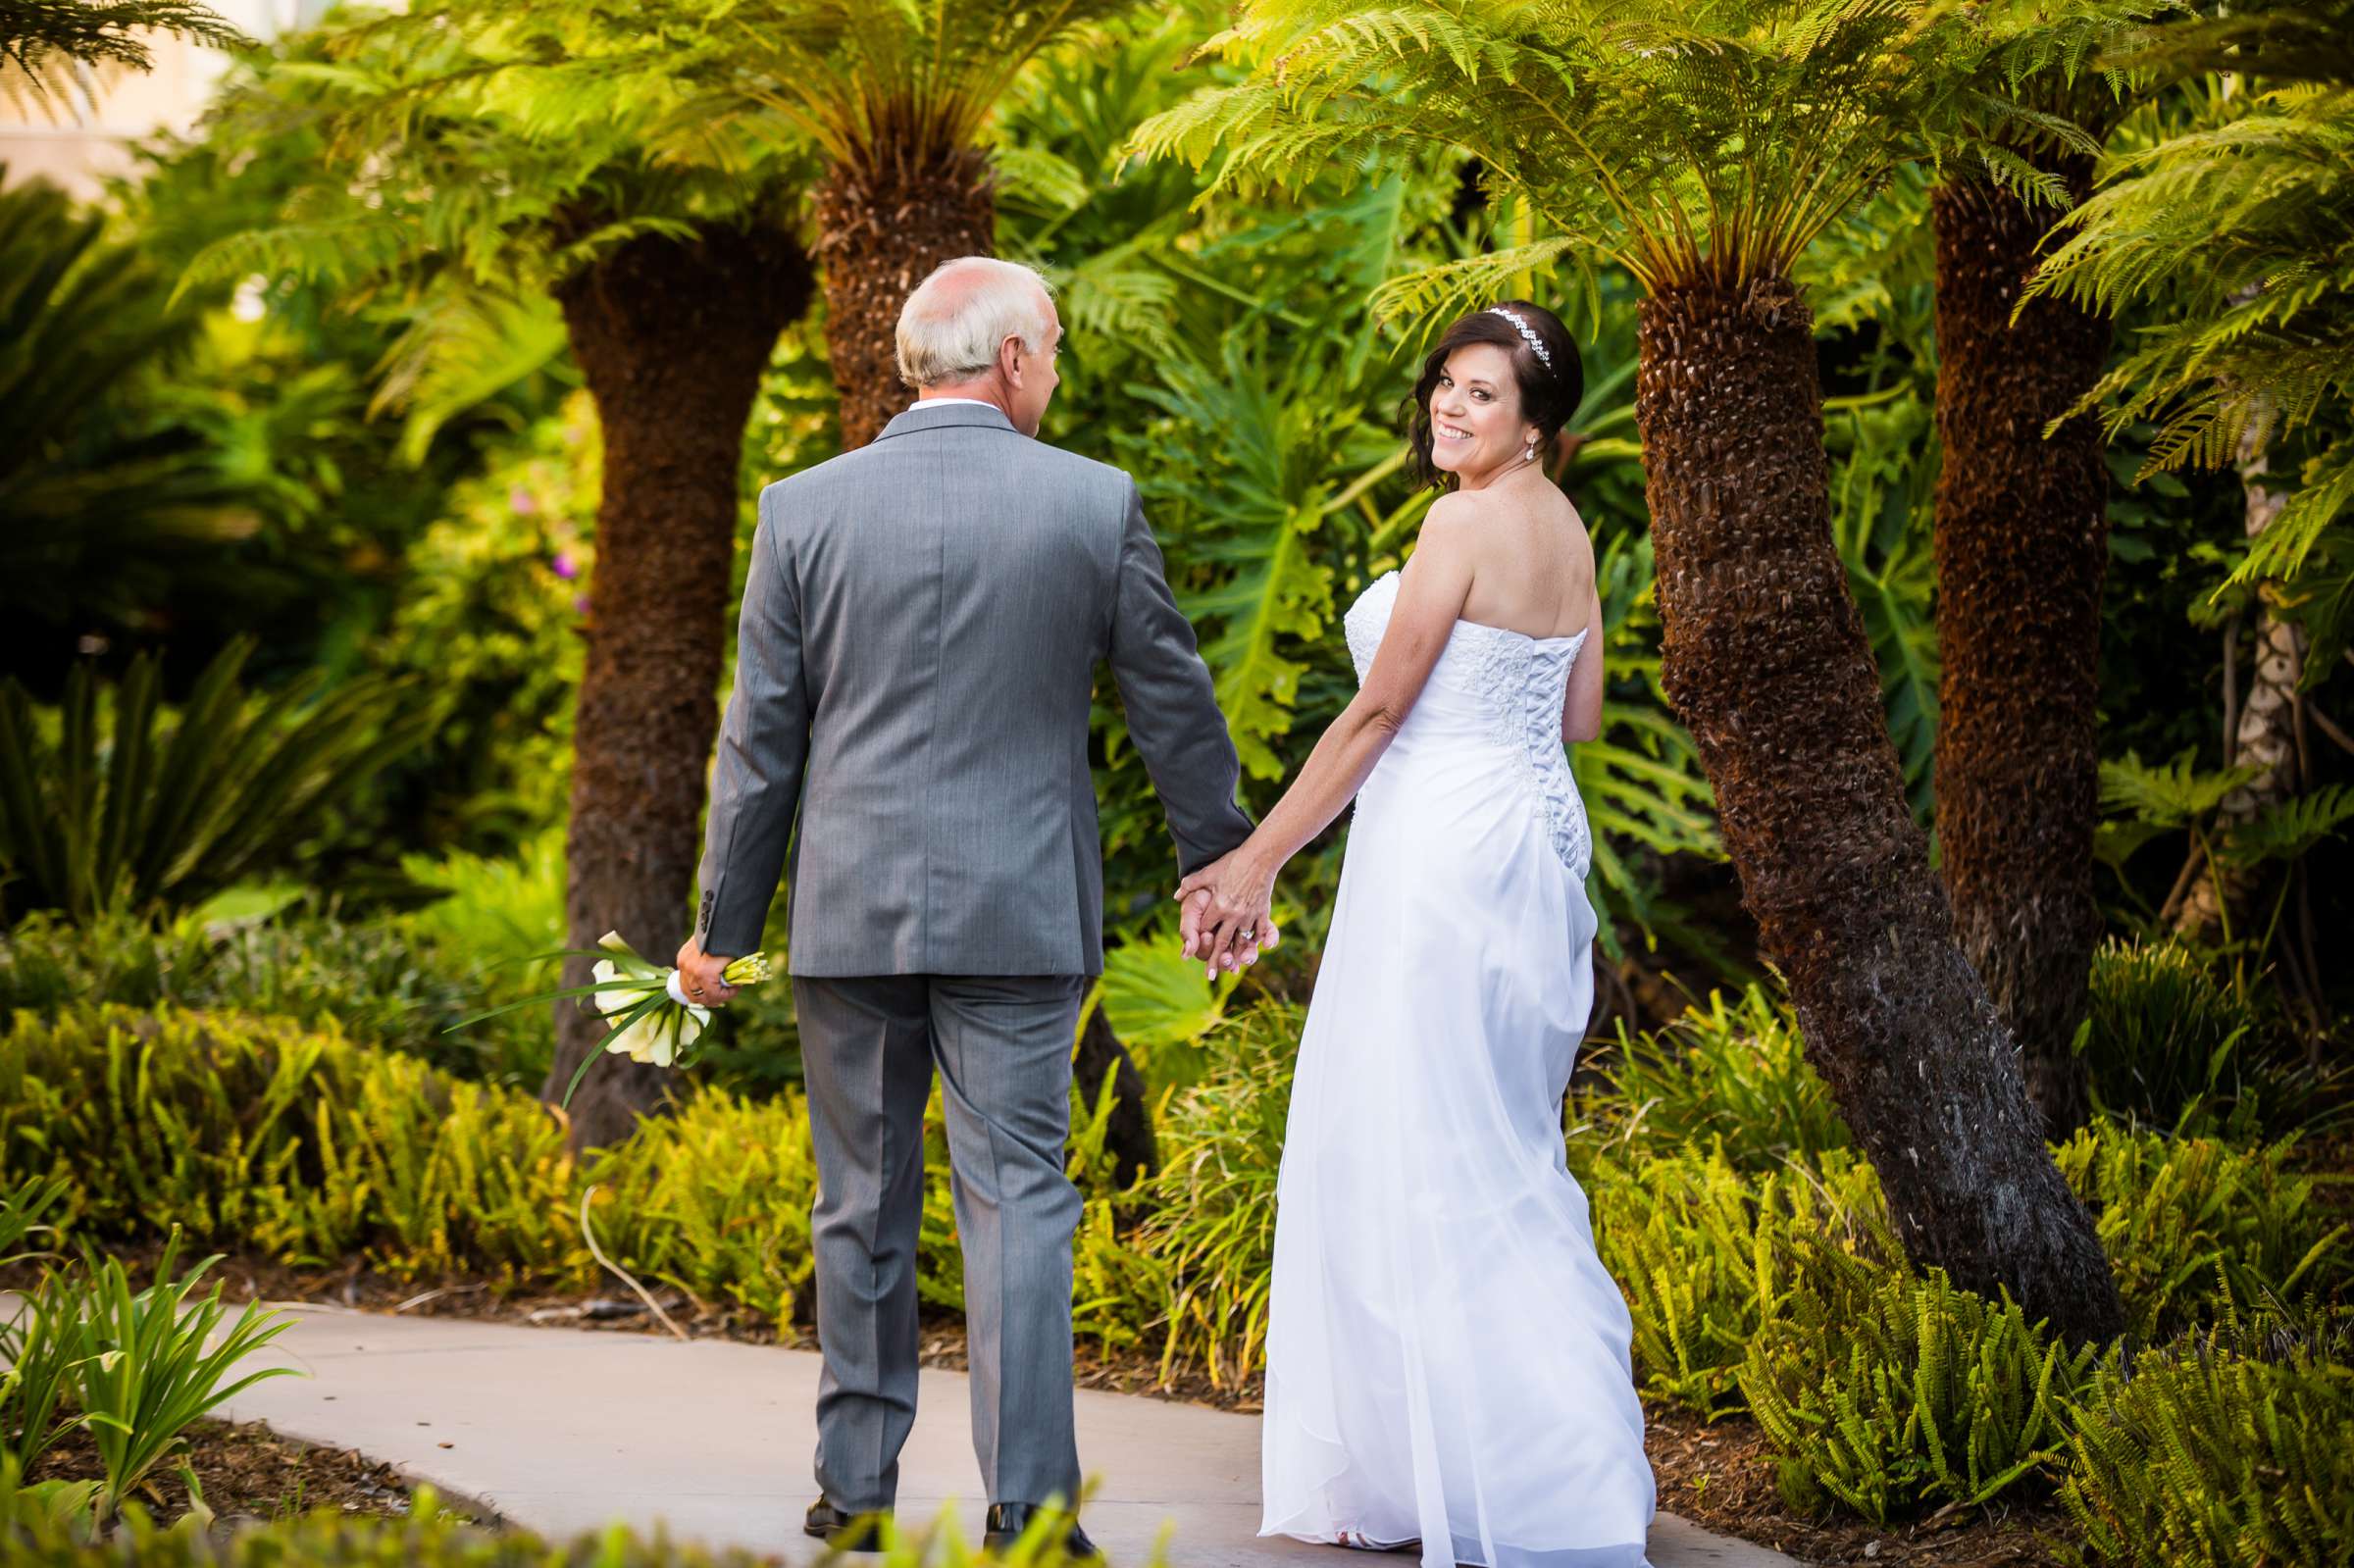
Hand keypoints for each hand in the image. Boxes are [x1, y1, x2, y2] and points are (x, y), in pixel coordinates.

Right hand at [674, 936, 739, 1008]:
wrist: (721, 917)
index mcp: (704, 973)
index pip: (713, 996)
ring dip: (701, 993)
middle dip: (713, 998)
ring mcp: (683, 963)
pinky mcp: (681, 957)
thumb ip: (732, 977)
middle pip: (698, 997)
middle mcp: (690, 970)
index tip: (736, 988)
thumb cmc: (733, 939)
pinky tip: (704, 981)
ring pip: (687, 990)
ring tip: (714, 991)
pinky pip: (684, 977)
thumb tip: (734, 985)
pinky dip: (694, 982)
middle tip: (725, 994)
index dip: (727, 996)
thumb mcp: (737, 960)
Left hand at [1174, 848, 1279, 979]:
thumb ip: (1191, 885)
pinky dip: (1255, 941)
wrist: (1260, 856)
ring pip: (1241, 940)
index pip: (1205, 927)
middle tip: (1209, 975)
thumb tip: (1176, 896)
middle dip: (1214, 959)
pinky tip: (1252, 949)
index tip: (1195, 947)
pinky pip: (1259, 931)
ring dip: (1236, 955)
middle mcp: (1233, 914)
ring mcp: (1249, 914)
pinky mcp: (1262, 911)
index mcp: (1218, 906)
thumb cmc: (1233, 862)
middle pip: (1221, 941)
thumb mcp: (1209, 872)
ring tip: (1231, 968)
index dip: (1199, 936)